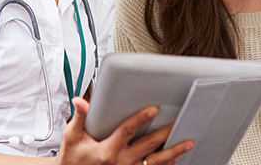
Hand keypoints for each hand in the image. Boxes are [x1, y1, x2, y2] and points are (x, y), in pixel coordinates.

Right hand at [56, 97, 193, 164]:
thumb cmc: (73, 157)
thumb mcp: (73, 137)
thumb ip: (80, 118)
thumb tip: (80, 101)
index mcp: (107, 151)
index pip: (127, 132)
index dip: (140, 119)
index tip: (153, 109)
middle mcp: (120, 162)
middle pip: (147, 146)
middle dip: (164, 134)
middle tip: (177, 124)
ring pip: (155, 162)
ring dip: (173, 152)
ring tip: (188, 143)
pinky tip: (177, 158)